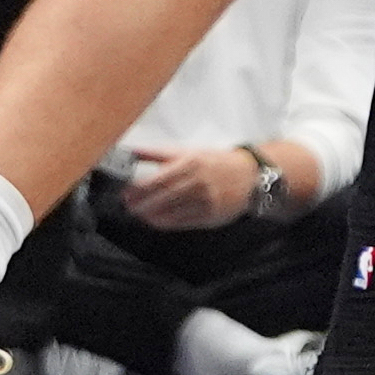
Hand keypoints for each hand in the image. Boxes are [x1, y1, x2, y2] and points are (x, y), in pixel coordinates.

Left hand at [124, 145, 255, 231]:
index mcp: (190, 163)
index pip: (158, 178)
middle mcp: (197, 182)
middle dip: (141, 204)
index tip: (126, 192)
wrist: (248, 176)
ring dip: (150, 216)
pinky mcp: (209, 217)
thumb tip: (132, 151)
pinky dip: (166, 223)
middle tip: (127, 206)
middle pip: (162, 197)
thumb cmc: (215, 162)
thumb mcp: (188, 151)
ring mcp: (204, 201)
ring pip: (171, 213)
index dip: (139, 188)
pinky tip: (156, 221)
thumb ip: (158, 153)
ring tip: (139, 214)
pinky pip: (182, 223)